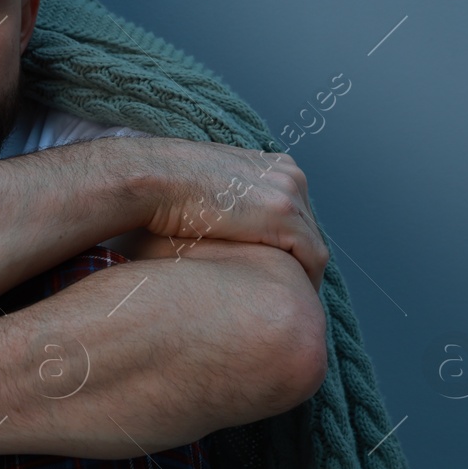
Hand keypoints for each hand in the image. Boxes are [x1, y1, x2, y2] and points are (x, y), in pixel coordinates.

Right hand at [136, 138, 329, 290]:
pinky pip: (312, 257)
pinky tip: (293, 302)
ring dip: (305, 274)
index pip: (294, 211)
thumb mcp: (205, 189)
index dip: (288, 245)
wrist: (155, 179)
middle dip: (300, 259)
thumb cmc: (165, 188)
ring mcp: (288, 193)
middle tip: (288, 292)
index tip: (278, 271)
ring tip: (292, 302)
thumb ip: (225, 202)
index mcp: (270, 165)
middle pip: (308, 227)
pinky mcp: (283, 215)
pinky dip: (308, 280)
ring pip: (313, 243)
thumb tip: (221, 227)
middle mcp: (287, 174)